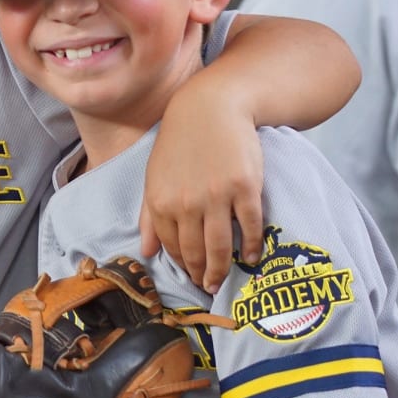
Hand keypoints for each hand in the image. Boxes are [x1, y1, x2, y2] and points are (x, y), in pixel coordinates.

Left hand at [141, 86, 263, 292]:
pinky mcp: (244, 189)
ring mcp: (216, 197)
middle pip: (195, 252)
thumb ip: (149, 216)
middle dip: (201, 274)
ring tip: (223, 282)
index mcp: (160, 201)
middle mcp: (185, 203)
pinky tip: (251, 258)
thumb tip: (146, 252)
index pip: (171, 247)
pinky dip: (251, 247)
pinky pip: (250, 227)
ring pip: (220, 246)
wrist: (210, 109)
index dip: (181, 266)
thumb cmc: (180, 144)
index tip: (190, 277)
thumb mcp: (154, 177)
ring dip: (222, 270)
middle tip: (208, 288)